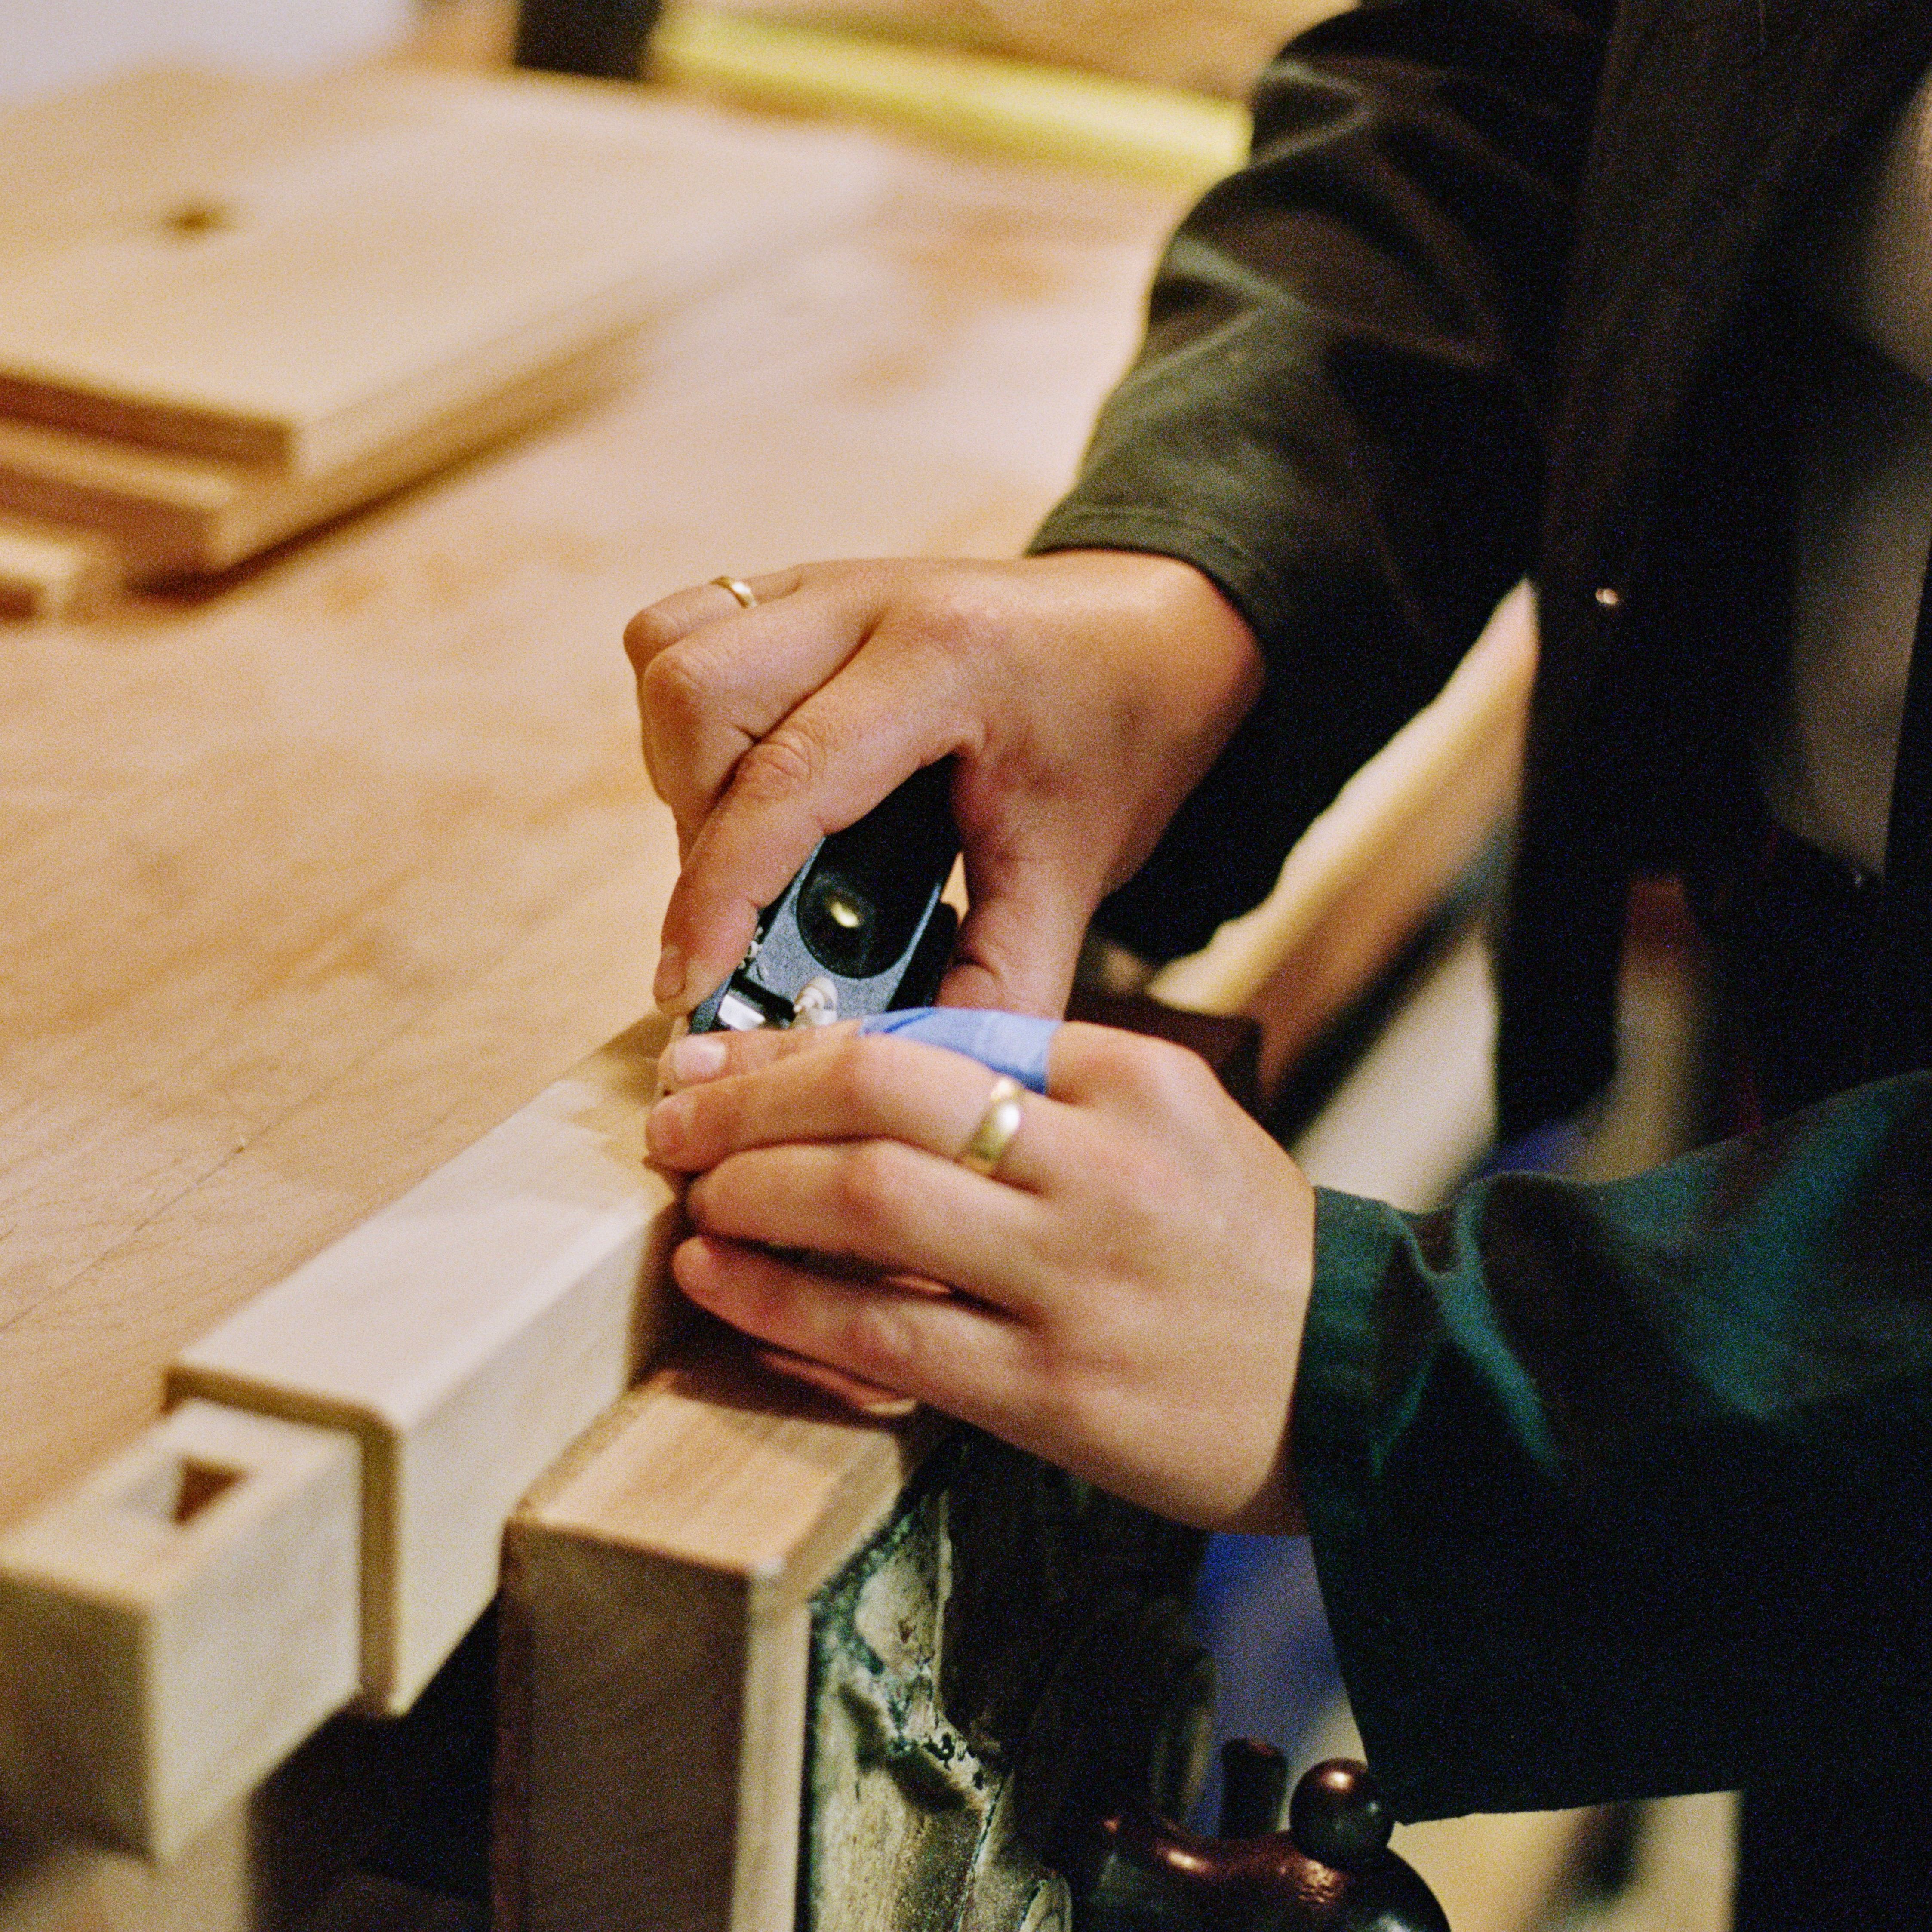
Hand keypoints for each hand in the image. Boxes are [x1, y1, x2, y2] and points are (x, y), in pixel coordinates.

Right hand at [624, 551, 1261, 1018]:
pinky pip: (685, 636)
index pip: (787, 780)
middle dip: (698, 828)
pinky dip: (691, 726)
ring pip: (672, 656)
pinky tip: (751, 785)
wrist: (1159, 632)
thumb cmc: (1123, 741)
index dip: (718, 896)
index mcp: (950, 661)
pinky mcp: (800, 587)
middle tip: (747, 910)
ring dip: (684, 771)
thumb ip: (997, 986)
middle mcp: (871, 599)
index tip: (687, 984)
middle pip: (697, 694)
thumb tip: (901, 1075)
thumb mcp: (1075, 873)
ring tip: (750, 847)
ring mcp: (827, 580)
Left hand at [646, 1020, 1313, 1532]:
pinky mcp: (1050, 1391)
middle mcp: (1099, 1167)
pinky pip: (881, 1335)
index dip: (804, 1044)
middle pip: (878, 1097)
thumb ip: (1048, 1085)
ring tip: (690, 1190)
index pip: (932, 1036)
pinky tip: (718, 1279)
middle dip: (749, 1097)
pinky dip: (780, 1302)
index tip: (725, 1052)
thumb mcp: (1176, 1124)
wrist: (1362, 1386)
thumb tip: (872, 1074)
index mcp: (1132, 1082)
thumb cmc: (1247, 1248)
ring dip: (748, 1187)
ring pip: (864, 1203)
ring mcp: (1072, 1281)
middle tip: (673, 1112)